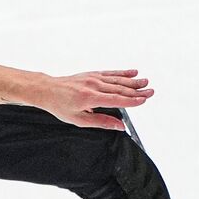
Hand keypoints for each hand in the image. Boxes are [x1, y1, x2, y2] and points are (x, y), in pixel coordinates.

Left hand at [37, 69, 153, 129]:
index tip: (144, 100)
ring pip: (117, 80)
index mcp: (89, 98)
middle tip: (151, 91)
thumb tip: (120, 126)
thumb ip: (101, 122)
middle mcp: (93, 86)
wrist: (47, 90)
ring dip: (133, 81)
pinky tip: (133, 72)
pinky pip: (110, 73)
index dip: (131, 101)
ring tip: (146, 82)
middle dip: (137, 91)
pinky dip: (122, 72)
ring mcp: (93, 78)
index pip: (116, 100)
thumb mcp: (78, 120)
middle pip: (119, 88)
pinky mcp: (92, 74)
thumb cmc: (60, 106)